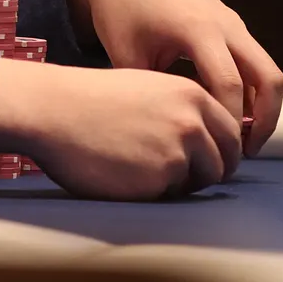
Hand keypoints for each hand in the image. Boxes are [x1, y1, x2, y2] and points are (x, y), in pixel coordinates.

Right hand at [0, 60, 241, 198]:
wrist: (52, 109)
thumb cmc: (88, 99)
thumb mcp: (146, 87)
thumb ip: (180, 108)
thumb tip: (206, 138)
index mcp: (190, 93)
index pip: (230, 131)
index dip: (222, 149)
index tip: (212, 158)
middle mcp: (192, 121)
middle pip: (225, 161)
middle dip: (209, 171)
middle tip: (184, 175)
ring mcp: (178, 151)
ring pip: (199, 181)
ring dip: (179, 182)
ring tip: (142, 168)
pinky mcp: (159, 179)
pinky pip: (169, 195)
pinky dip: (152, 191)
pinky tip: (125, 173)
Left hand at [71, 0, 282, 152]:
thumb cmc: (119, 12)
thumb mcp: (127, 54)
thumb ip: (153, 94)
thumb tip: (170, 138)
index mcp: (197, 29)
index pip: (229, 86)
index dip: (229, 124)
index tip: (219, 154)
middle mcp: (224, 24)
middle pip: (269, 78)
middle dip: (265, 121)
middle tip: (243, 154)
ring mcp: (231, 22)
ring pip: (266, 70)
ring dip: (260, 105)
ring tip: (235, 139)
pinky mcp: (230, 23)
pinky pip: (253, 61)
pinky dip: (249, 89)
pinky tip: (224, 113)